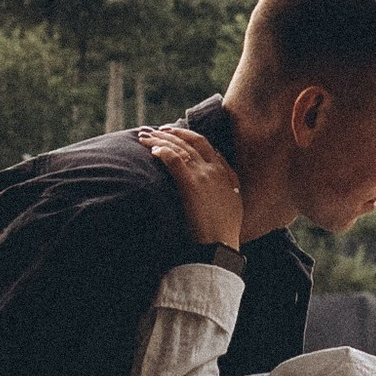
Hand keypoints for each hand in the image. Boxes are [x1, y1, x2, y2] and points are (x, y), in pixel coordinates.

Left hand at [141, 123, 242, 253]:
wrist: (220, 245)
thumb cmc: (223, 232)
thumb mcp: (231, 205)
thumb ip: (225, 188)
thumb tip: (214, 184)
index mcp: (226, 173)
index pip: (205, 145)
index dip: (187, 136)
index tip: (174, 134)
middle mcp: (215, 169)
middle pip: (191, 142)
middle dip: (171, 133)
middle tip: (155, 129)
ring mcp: (204, 175)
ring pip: (180, 148)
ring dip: (160, 139)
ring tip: (144, 136)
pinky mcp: (191, 184)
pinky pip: (174, 159)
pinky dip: (162, 151)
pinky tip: (151, 149)